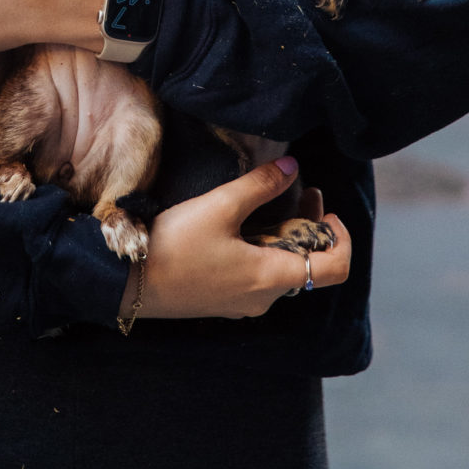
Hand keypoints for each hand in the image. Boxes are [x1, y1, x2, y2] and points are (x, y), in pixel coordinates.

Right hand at [123, 159, 351, 320]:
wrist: (126, 283)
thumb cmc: (174, 246)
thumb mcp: (219, 206)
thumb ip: (260, 185)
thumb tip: (293, 166)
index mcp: (272, 276)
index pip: (336, 267)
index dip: (342, 236)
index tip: (328, 209)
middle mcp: (264, 296)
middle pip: (310, 265)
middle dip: (312, 225)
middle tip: (302, 191)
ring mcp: (243, 302)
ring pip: (283, 269)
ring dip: (286, 234)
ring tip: (273, 202)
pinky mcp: (223, 300)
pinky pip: (260, 275)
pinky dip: (265, 248)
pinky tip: (244, 225)